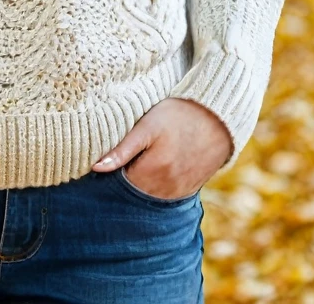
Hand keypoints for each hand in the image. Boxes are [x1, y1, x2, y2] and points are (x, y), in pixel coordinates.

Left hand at [91, 98, 232, 198]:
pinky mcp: (188, 192)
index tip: (107, 159)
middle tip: (123, 159)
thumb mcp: (147, 126)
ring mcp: (178, 194)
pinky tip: (154, 169)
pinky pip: (164, 198)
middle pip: (132, 196)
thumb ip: (121, 149)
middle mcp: (165, 190)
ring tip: (141, 161)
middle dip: (123, 182)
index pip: (117, 186)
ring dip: (139, 187)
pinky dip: (155, 188)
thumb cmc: (178, 115)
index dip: (109, 173)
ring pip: (148, 199)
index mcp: (150, 173)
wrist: (217, 117)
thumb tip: (95, 168)